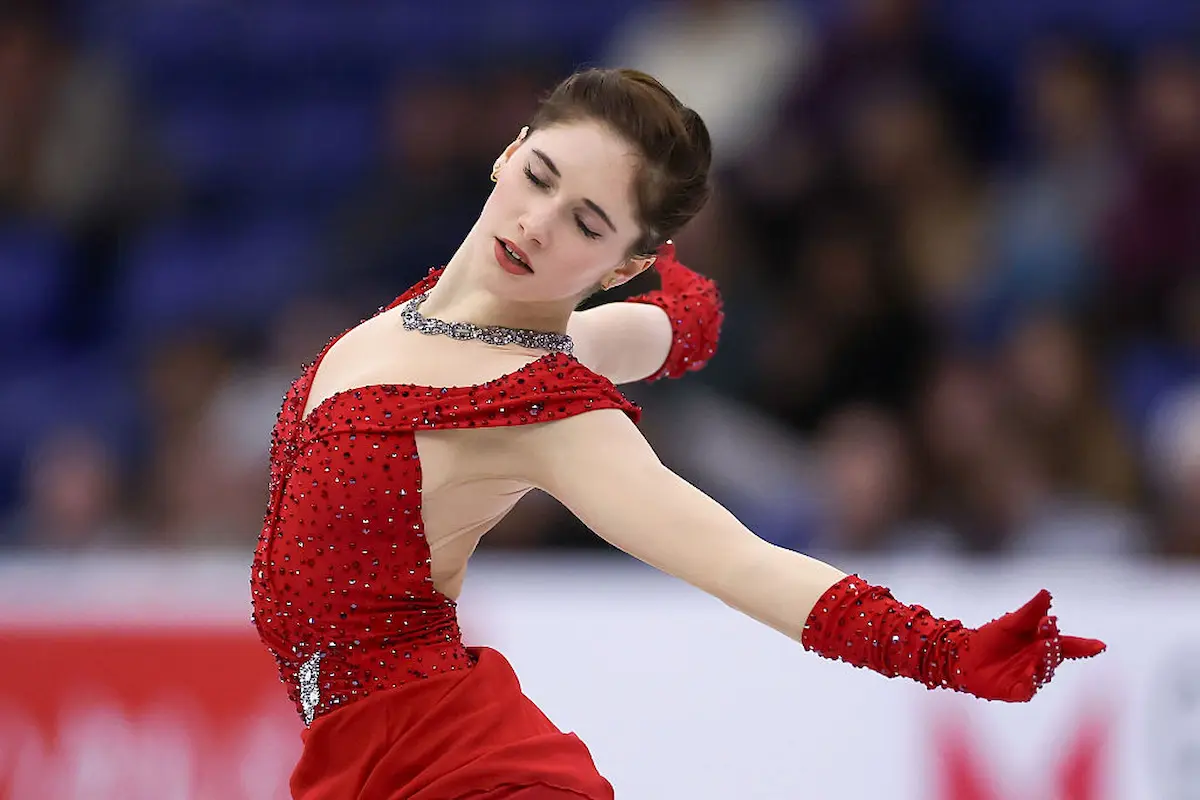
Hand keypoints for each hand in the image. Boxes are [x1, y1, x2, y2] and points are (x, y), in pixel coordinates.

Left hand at [956, 590, 1105, 701]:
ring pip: (1044, 672)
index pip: (1067, 645)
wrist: (964, 655)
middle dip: (1054, 646)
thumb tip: (1046, 593)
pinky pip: (1028, 689)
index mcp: (1042, 644)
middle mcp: (1040, 662)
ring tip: (1041, 649)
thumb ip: (1030, 611)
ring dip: (1044, 661)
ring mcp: (1030, 678)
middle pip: (1055, 656)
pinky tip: (1029, 672)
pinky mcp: (1017, 691)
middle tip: (1049, 635)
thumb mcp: (1011, 622)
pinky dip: (1030, 682)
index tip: (1099, 645)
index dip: (1084, 646)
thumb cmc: (991, 637)